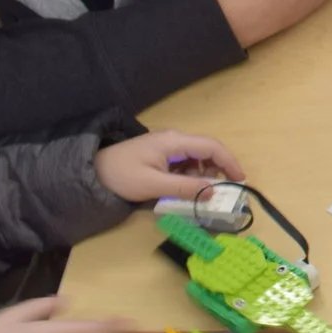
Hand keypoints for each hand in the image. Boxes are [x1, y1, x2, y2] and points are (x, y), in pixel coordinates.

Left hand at [95, 130, 246, 204]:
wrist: (92, 173)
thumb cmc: (122, 176)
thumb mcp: (154, 185)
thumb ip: (185, 188)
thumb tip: (213, 193)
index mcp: (174, 141)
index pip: (212, 147)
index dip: (229, 162)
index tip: (240, 181)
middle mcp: (174, 139)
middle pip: (207, 149)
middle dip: (219, 168)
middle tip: (223, 190)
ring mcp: (167, 146)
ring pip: (197, 156)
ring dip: (204, 173)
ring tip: (202, 192)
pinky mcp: (160, 154)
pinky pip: (185, 161)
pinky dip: (191, 174)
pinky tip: (185, 187)